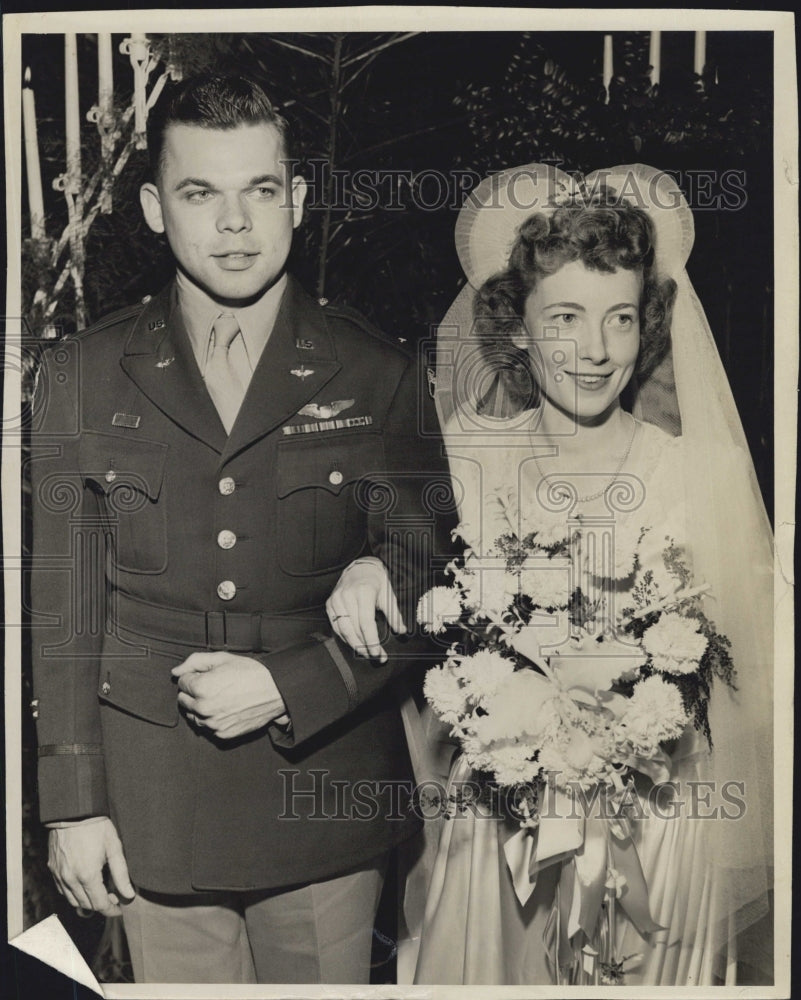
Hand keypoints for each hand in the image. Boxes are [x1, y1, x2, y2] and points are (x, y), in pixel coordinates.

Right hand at [48, 817, 134, 916]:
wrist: (73, 812)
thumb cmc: (96, 827)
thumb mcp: (114, 847)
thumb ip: (121, 874)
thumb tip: (128, 895)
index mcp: (87, 875)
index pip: (99, 905)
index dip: (111, 910)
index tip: (119, 909)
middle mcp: (70, 879)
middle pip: (86, 906)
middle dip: (101, 906)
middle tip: (112, 897)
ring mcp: (59, 875)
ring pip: (72, 901)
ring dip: (86, 902)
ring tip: (99, 893)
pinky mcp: (53, 869)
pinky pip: (62, 890)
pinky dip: (73, 894)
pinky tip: (84, 885)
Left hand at [172, 652, 289, 738]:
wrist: (275, 691)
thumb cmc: (250, 673)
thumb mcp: (222, 658)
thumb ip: (194, 662)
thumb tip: (176, 671)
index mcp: (201, 687)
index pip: (182, 682)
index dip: (194, 676)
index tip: (207, 674)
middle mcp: (204, 708)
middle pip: (183, 700)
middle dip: (193, 692)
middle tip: (213, 685)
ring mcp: (212, 723)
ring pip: (193, 715)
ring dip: (200, 706)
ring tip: (220, 697)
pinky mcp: (222, 734)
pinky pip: (206, 727)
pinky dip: (212, 718)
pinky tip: (225, 707)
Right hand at [326, 557, 405, 661]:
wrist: (360, 568)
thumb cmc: (376, 581)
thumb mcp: (388, 594)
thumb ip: (394, 614)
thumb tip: (402, 631)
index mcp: (363, 592)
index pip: (366, 623)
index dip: (372, 641)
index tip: (379, 654)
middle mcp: (347, 595)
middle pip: (354, 629)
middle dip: (365, 647)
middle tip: (376, 657)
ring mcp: (336, 600)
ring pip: (343, 630)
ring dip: (355, 645)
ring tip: (366, 653)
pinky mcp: (330, 604)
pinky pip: (336, 626)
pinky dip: (345, 637)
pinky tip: (355, 643)